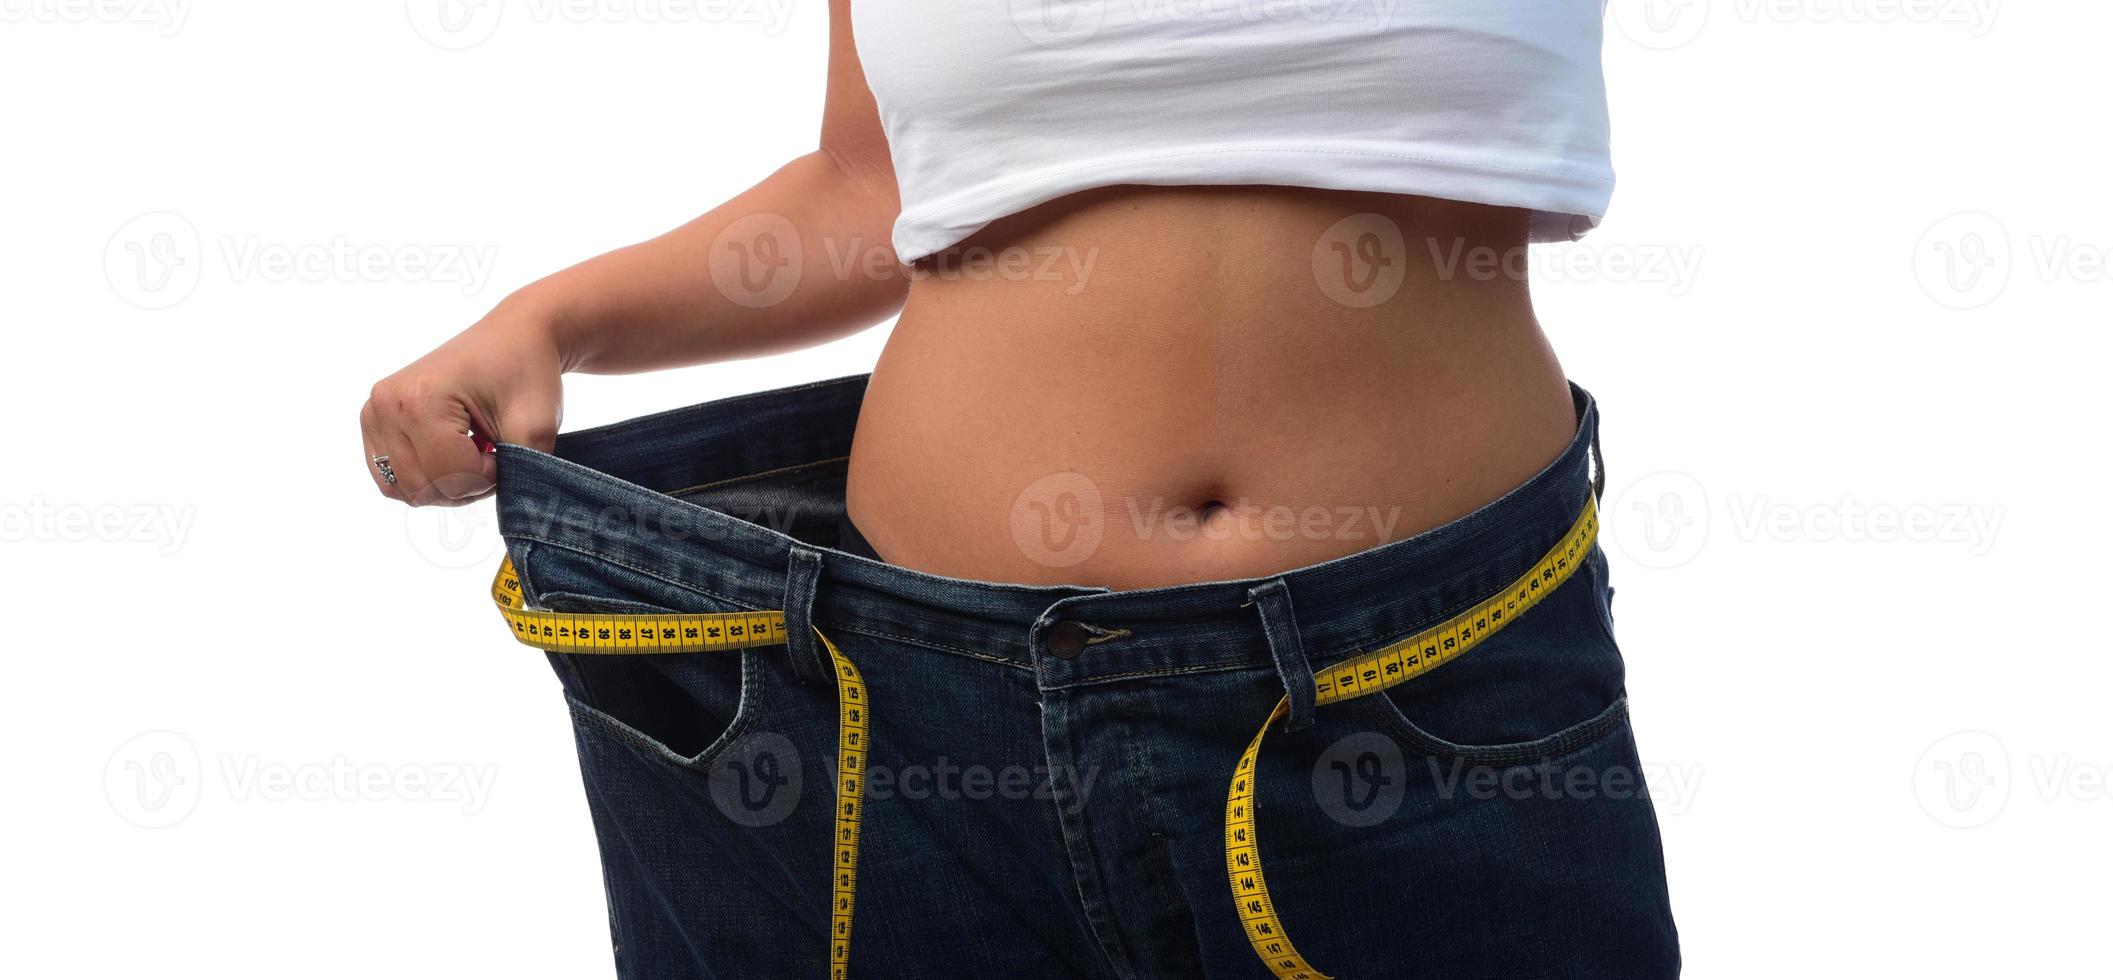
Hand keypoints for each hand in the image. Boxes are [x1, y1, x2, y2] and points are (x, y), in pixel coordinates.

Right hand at [361, 296, 564, 505]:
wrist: (515, 335)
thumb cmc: (526, 372)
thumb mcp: (536, 427)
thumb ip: (520, 474)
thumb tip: (510, 513)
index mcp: (419, 401)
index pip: (451, 478)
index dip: (490, 477)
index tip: (508, 448)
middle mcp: (385, 405)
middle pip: (422, 489)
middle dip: (466, 485)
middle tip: (494, 455)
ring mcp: (373, 412)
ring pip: (402, 490)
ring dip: (444, 485)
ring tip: (473, 454)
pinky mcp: (373, 420)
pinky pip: (390, 477)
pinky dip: (423, 478)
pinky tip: (451, 455)